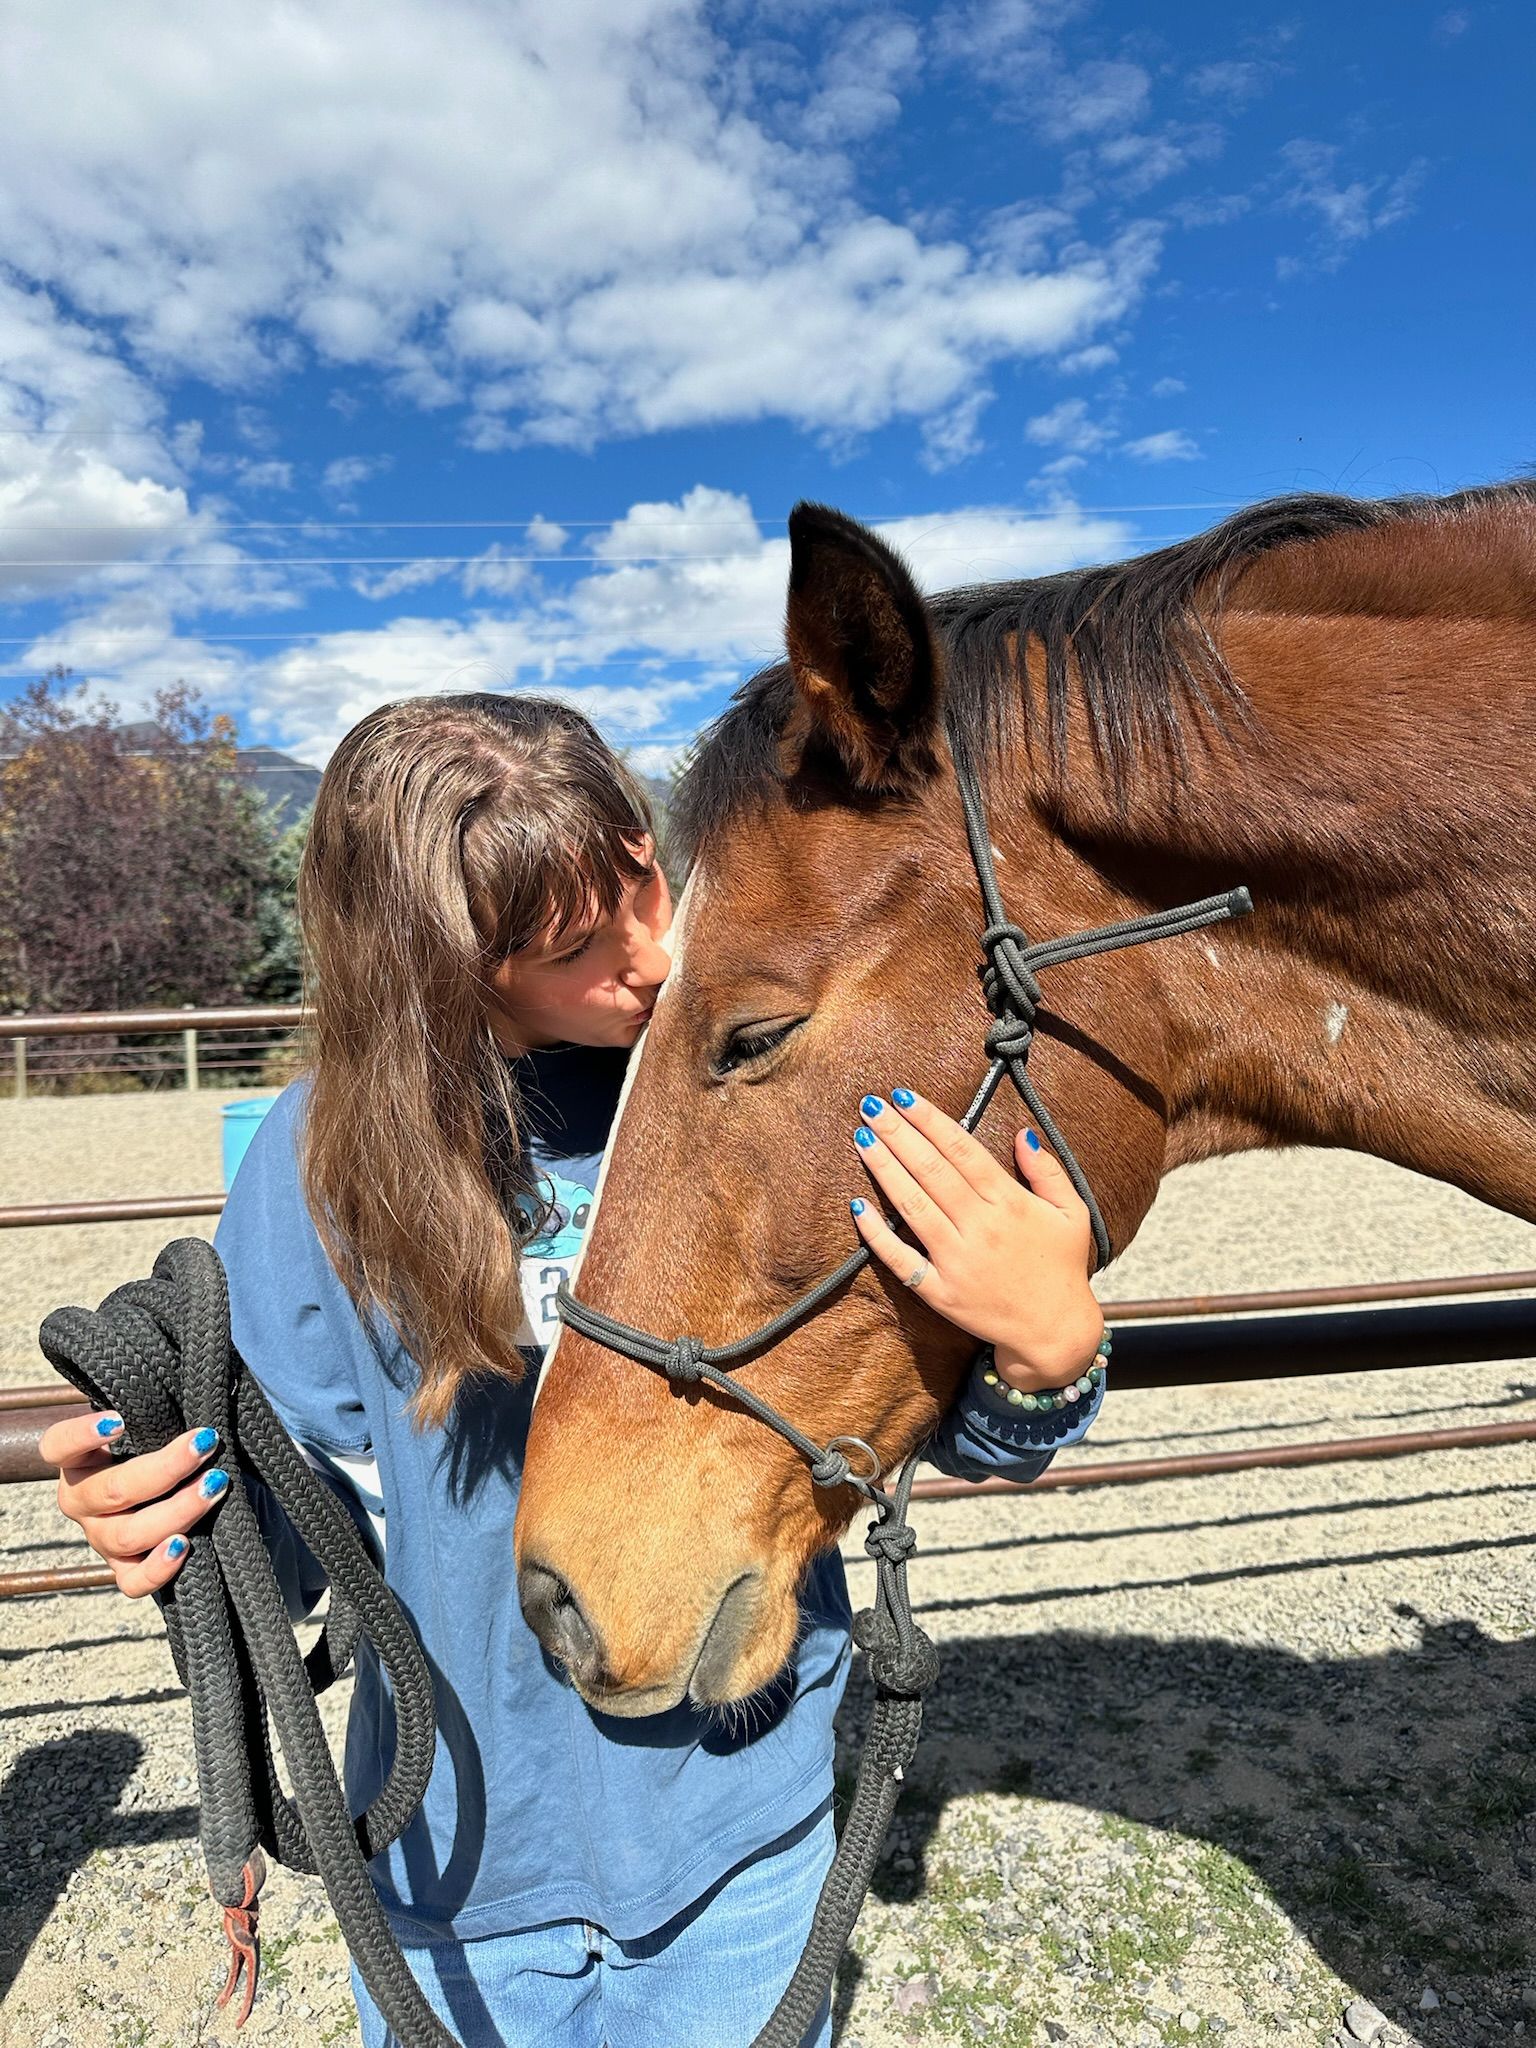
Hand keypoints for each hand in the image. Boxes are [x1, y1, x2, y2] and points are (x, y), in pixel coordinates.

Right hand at [38, 1410, 229, 1598]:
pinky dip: (157, 1568)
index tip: (120, 1420)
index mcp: (79, 1461)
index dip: (81, 1435)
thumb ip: (155, 1412)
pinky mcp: (123, 1569)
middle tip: (206, 1443)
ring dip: (177, 1510)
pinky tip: (182, 1544)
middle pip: (112, 1491)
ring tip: (215, 1485)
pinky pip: (132, 1582)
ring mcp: (100, 1537)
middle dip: (166, 1468)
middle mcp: (82, 1501)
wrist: (176, 1485)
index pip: (58, 1446)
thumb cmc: (162, 1441)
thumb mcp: (151, 1423)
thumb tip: (190, 1393)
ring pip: (128, 1535)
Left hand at [849, 1088, 1103, 1392]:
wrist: (1055, 1332)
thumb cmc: (1061, 1266)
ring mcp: (957, 1261)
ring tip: (861, 1138)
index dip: (931, 1120)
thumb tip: (1023, 1133)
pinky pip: (902, 1260)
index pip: (962, 1150)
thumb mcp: (1072, 1213)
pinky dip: (877, 1236)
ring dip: (884, 1169)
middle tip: (871, 1105)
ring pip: (913, 1206)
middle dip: (898, 1133)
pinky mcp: (940, 1292)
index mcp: (1010, 1203)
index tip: (904, 1097)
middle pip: (931, 1170)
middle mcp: (980, 1227)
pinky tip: (857, 1206)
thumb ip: (1048, 1171)